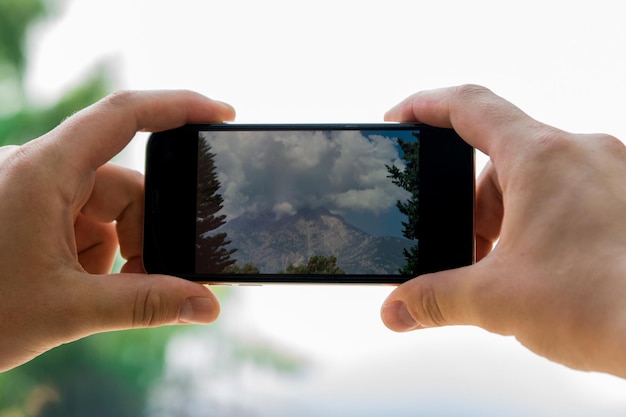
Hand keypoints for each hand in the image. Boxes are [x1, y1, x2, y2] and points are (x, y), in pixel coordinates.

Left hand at [0, 90, 234, 371]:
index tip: (222, 115)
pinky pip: (85, 221)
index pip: (124, 115)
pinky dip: (97, 253)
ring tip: (95, 293)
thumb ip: (145, 305)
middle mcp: (38, 170)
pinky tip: (79, 286)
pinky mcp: (29, 211)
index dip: (179, 106)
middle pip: (125, 185)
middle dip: (145, 234)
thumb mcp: (66, 309)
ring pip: (108, 208)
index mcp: (44, 172)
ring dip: (119, 251)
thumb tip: (206, 305)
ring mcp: (32, 190)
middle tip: (146, 280)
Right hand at [380, 85, 625, 377]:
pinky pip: (571, 193)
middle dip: (473, 206)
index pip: (468, 106)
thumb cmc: (604, 305)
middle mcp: (582, 152)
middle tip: (467, 249)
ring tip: (510, 269)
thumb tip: (397, 311)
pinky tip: (546, 269)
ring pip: (537, 179)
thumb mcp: (497, 300)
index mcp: (541, 157)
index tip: (400, 119)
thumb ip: (436, 300)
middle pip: (501, 158)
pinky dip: (545, 222)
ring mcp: (613, 172)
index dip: (425, 106)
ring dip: (510, 218)